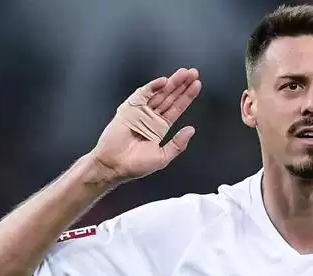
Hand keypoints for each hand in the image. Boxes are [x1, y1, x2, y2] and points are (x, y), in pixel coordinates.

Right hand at [91, 68, 201, 183]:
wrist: (114, 166)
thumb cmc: (136, 165)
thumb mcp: (162, 157)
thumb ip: (177, 144)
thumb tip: (191, 129)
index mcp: (160, 127)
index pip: (176, 108)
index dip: (187, 97)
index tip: (197, 85)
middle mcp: (152, 117)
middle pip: (170, 97)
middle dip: (181, 85)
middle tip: (194, 72)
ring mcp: (140, 112)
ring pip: (159, 94)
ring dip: (171, 83)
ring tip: (184, 73)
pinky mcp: (129, 109)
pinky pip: (142, 95)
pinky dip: (152, 87)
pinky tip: (164, 81)